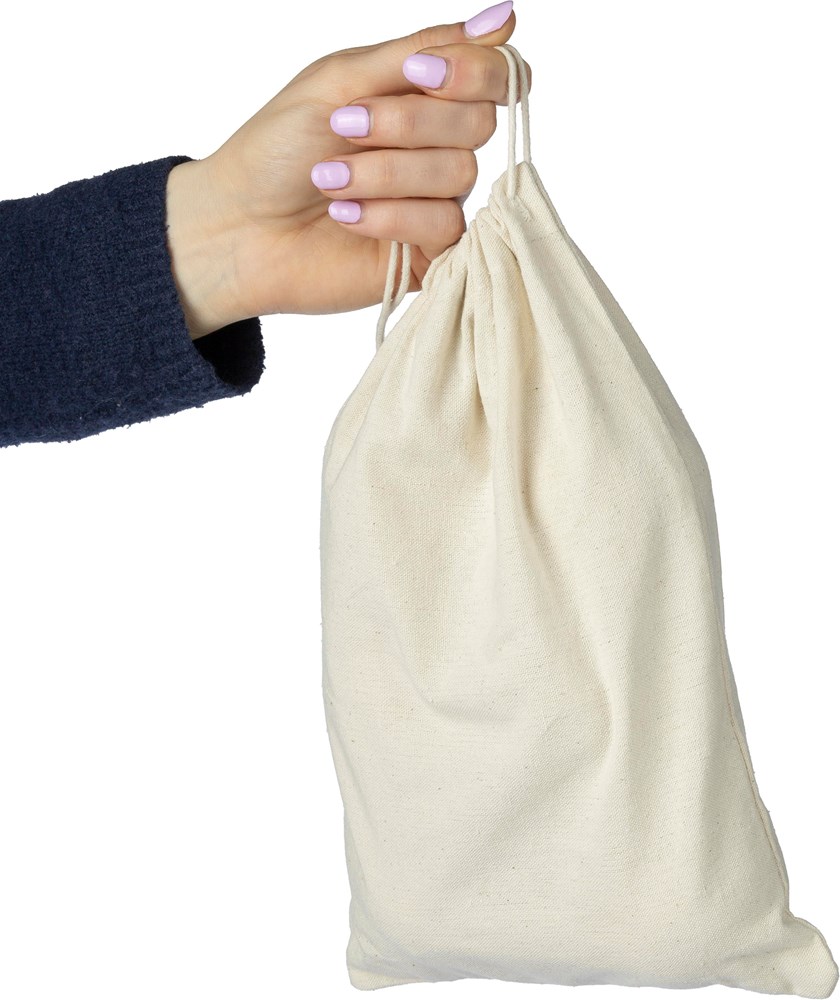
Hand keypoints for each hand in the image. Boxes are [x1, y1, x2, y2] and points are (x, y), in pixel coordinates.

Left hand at [165, 2, 530, 338]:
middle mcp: (438, 149)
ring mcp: (436, 203)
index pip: (493, 75)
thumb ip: (420, 50)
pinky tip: (346, 217)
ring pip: (458, 173)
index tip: (419, 73)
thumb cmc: (276, 152)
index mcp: (422, 99)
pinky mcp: (429, 255)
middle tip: (343, 127)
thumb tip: (503, 19)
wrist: (237, 228)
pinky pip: (444, 224)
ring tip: (328, 180)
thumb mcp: (341, 81)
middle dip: (407, 123)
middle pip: (478, 122)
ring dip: (385, 172)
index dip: (473, 71)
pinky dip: (389, 216)